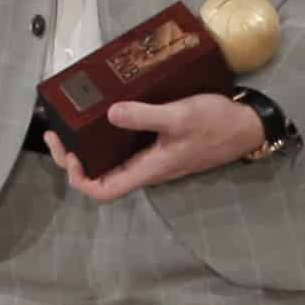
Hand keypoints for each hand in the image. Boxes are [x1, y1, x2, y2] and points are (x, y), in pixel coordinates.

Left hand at [66, 86, 268, 200]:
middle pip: (100, 177)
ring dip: (87, 148)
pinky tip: (104, 114)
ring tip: (72, 123)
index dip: (79, 178)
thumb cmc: (215, 124)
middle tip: (58, 132)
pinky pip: (124, 148)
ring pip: (110, 163)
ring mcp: (152, 159)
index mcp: (148, 170)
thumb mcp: (180, 116)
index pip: (103, 190)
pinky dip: (107, 136)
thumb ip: (145, 116)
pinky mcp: (158, 146)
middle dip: (72, 159)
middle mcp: (146, 169)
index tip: (68, 152)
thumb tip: (110, 114)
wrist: (247, 126)